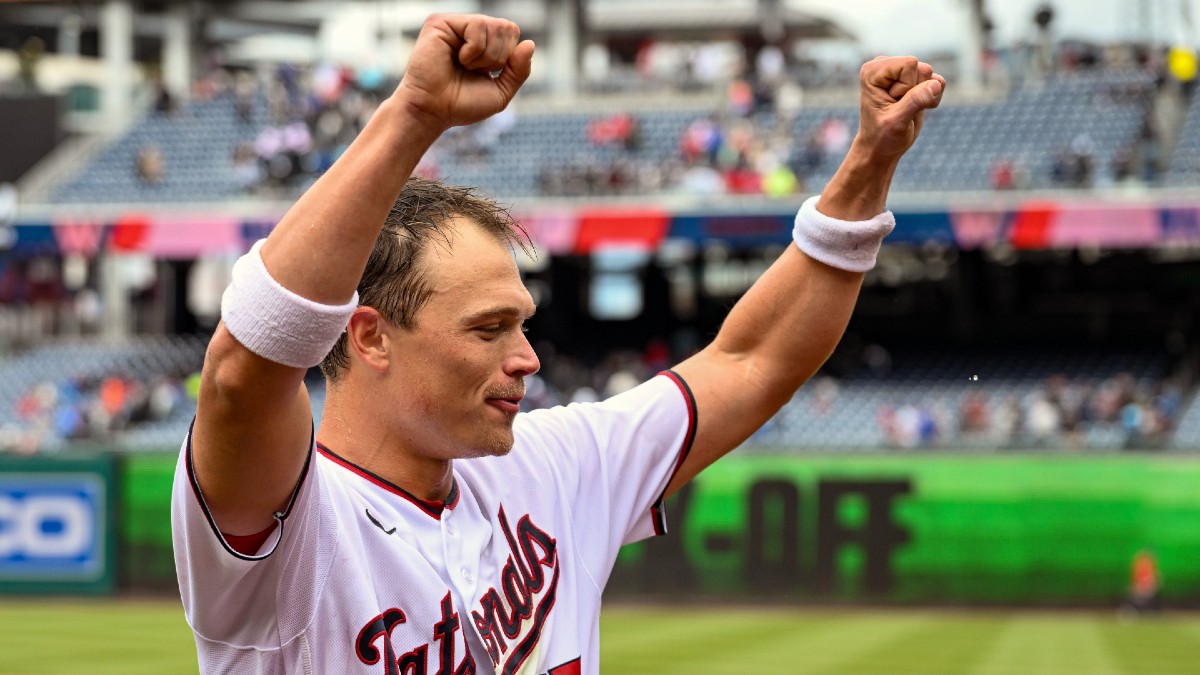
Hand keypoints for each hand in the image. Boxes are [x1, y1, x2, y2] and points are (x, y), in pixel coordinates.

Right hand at [393, 14, 534, 133]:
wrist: (434, 111)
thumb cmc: (461, 104)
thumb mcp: (500, 92)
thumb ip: (519, 70)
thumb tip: (530, 44)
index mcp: (483, 42)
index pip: (512, 32)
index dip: (509, 57)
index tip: (487, 73)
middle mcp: (469, 30)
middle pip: (508, 27)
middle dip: (499, 57)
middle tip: (475, 70)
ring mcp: (455, 24)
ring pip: (494, 26)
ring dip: (485, 56)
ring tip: (465, 66)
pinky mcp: (440, 22)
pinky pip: (477, 26)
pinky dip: (473, 50)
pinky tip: (458, 59)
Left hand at [853, 56, 944, 162]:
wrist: (881, 149)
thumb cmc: (882, 137)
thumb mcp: (896, 122)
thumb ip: (915, 101)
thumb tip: (937, 84)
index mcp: (873, 71)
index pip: (909, 64)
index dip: (907, 88)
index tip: (892, 104)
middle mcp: (886, 66)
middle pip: (923, 69)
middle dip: (916, 93)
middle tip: (899, 108)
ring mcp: (901, 72)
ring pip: (932, 76)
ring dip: (925, 97)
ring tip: (906, 110)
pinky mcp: (915, 80)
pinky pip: (938, 82)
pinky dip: (932, 99)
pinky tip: (916, 109)